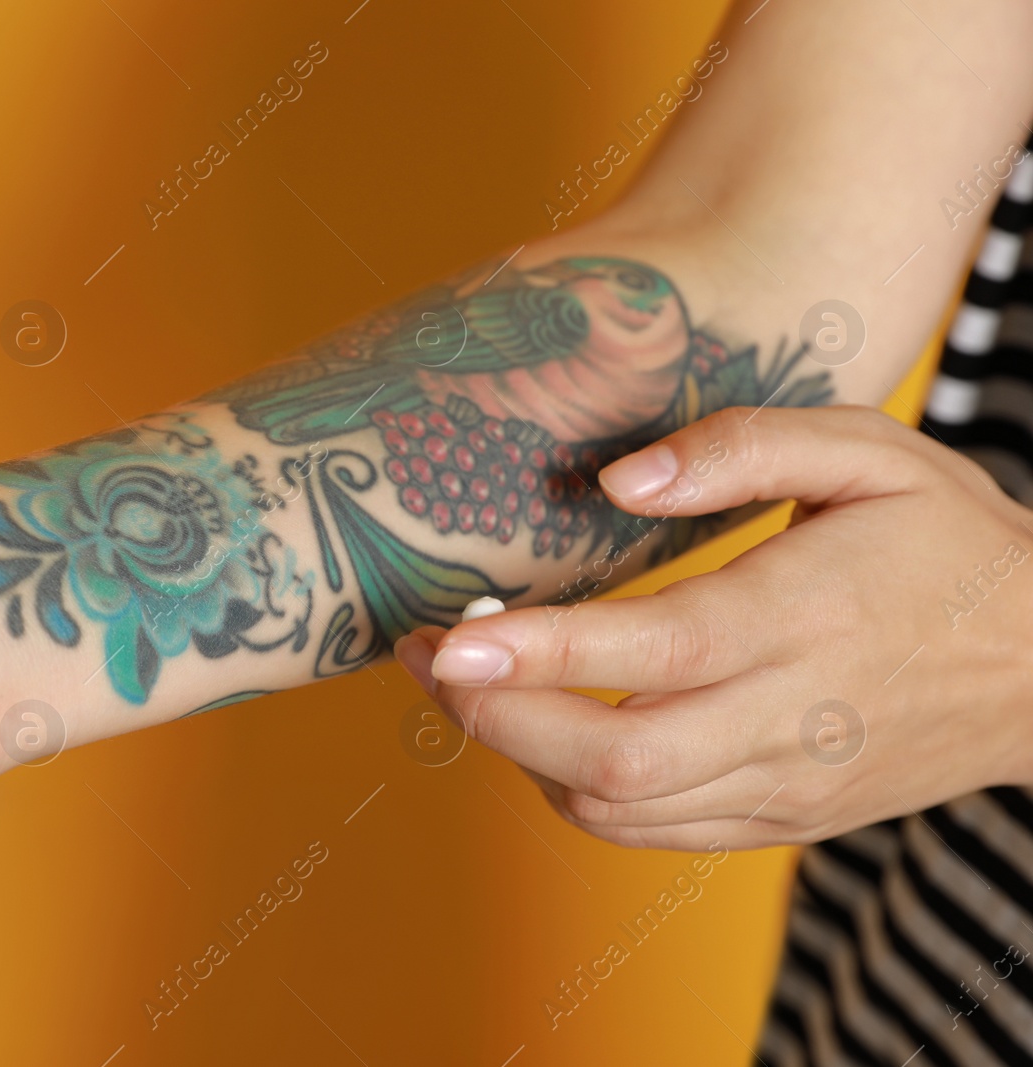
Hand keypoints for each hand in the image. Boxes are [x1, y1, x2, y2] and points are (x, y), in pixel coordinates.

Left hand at [394, 405, 1032, 849]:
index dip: (534, 657)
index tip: (444, 635)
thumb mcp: (870, 451)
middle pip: (608, 758)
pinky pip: (648, 831)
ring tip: (466, 684)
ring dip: (516, 755)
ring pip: (614, 808)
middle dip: (490, 717)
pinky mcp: (779, 820)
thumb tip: (615, 485)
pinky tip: (540, 731)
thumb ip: (742, 447)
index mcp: (803, 619)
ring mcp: (783, 784)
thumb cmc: (946, 540)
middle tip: (420, 653)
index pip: (648, 655)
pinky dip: (572, 790)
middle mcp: (788, 719)